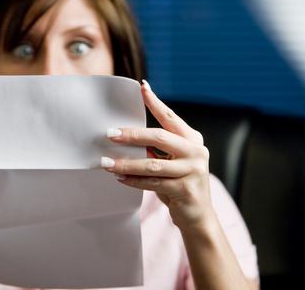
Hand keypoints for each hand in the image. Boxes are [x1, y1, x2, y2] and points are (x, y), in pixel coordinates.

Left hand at [101, 80, 213, 230]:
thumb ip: (157, 148)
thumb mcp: (172, 161)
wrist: (198, 216)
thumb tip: (124, 136)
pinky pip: (152, 182)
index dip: (155, 102)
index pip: (170, 117)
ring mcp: (192, 170)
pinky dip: (133, 180)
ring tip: (106, 163)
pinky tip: (120, 178)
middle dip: (131, 135)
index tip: (142, 87)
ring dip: (126, 163)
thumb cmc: (179, 184)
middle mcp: (196, 151)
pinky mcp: (184, 189)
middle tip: (110, 134)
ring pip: (152, 164)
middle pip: (159, 137)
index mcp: (192, 139)